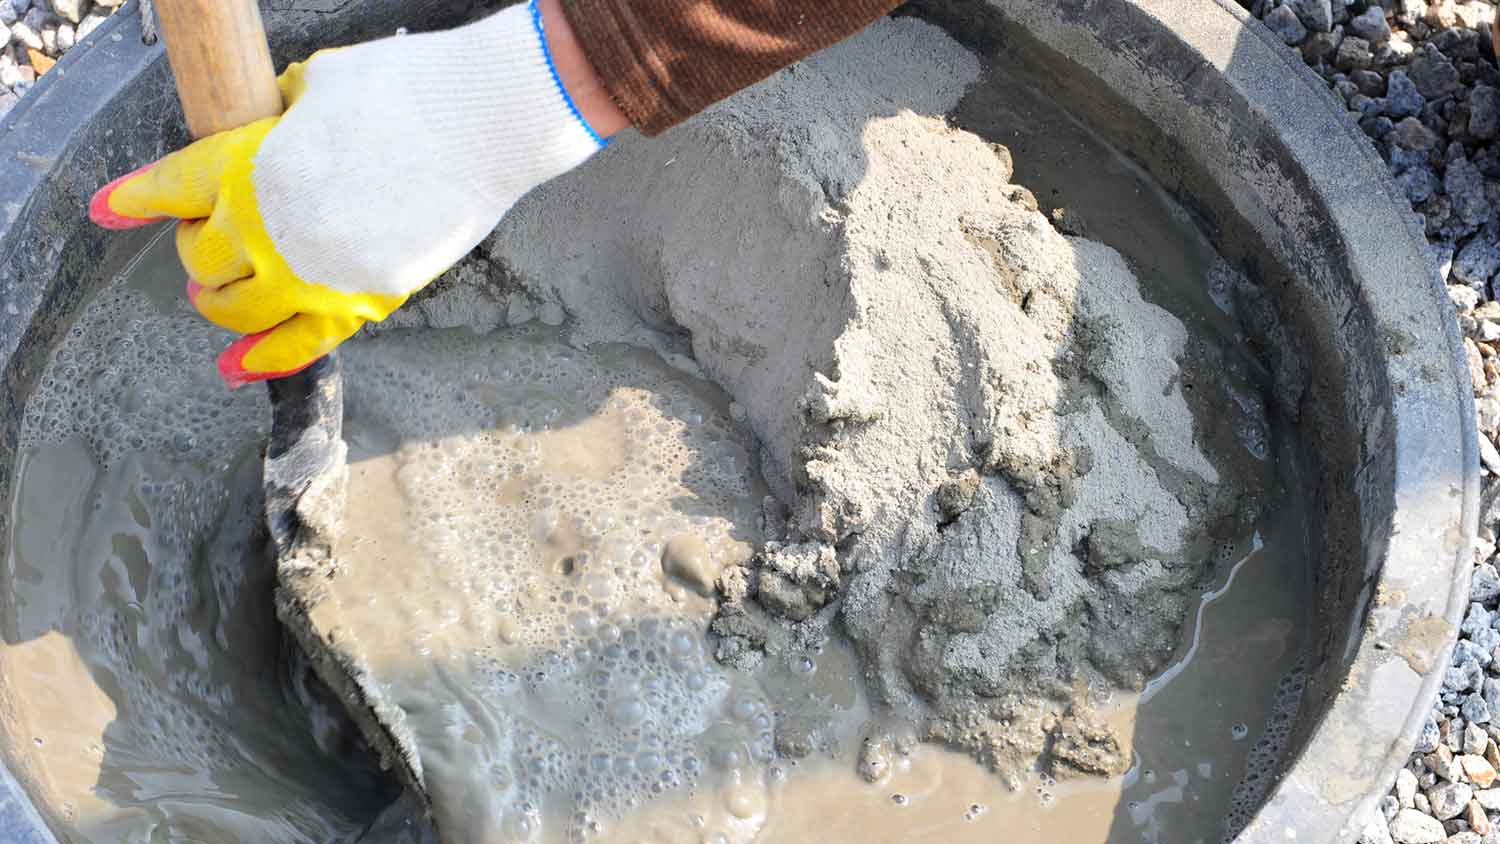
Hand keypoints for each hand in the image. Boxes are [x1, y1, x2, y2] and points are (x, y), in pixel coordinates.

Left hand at [90, 0, 611, 386]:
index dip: (134, 201)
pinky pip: (301, 344)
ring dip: (220, 305)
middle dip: (196, 251)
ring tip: (218, 298)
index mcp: (246, 165)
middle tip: (203, 245)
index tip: (109, 211)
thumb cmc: (408, 89)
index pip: (169, 189)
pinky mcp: (364, 300)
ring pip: (239, 311)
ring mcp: (315, 274)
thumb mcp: (322, 83)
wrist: (486, 124)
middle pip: (202, 257)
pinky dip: (266, 359)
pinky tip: (240, 367)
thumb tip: (282, 122)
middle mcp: (268, 229)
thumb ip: (286, 115)